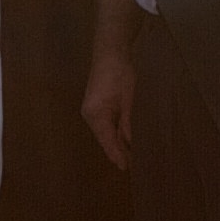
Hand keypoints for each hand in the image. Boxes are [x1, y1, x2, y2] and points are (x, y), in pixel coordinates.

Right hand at [81, 47, 135, 171]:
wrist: (110, 52)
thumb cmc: (121, 73)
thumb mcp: (127, 100)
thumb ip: (127, 123)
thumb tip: (129, 143)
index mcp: (96, 114)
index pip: (107, 140)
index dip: (116, 154)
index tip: (125, 168)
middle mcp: (89, 115)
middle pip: (103, 138)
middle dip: (115, 151)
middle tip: (130, 166)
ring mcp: (90, 110)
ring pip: (103, 132)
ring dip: (114, 143)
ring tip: (128, 156)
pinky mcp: (94, 105)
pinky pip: (103, 124)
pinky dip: (112, 133)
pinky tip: (121, 139)